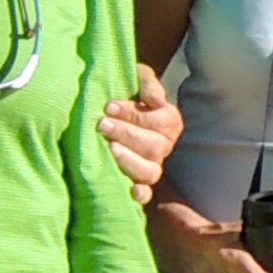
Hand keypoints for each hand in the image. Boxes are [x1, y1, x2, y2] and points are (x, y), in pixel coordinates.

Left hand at [100, 67, 182, 206]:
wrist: (111, 110)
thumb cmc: (127, 92)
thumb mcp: (137, 79)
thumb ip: (147, 81)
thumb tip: (154, 98)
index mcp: (169, 121)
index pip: (160, 121)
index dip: (135, 115)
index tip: (109, 107)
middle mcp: (164, 145)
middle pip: (154, 147)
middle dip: (127, 134)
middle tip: (103, 125)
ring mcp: (153, 165)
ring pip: (151, 171)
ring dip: (130, 161)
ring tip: (111, 149)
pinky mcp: (139, 182)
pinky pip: (146, 193)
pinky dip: (140, 194)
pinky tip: (131, 190)